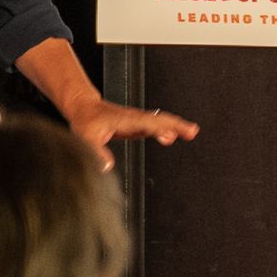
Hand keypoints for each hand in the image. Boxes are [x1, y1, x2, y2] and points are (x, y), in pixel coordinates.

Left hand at [61, 95, 197, 171]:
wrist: (84, 108)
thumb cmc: (85, 121)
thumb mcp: (86, 138)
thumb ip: (97, 153)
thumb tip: (107, 168)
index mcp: (124, 119)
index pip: (145, 123)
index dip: (159, 128)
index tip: (170, 134)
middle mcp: (134, 118)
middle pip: (159, 119)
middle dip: (176, 124)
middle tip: (192, 131)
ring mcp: (136, 120)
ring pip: (159, 121)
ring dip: (175, 126)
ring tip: (191, 132)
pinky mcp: (136, 124)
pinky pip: (154, 126)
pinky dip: (165, 129)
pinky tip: (171, 137)